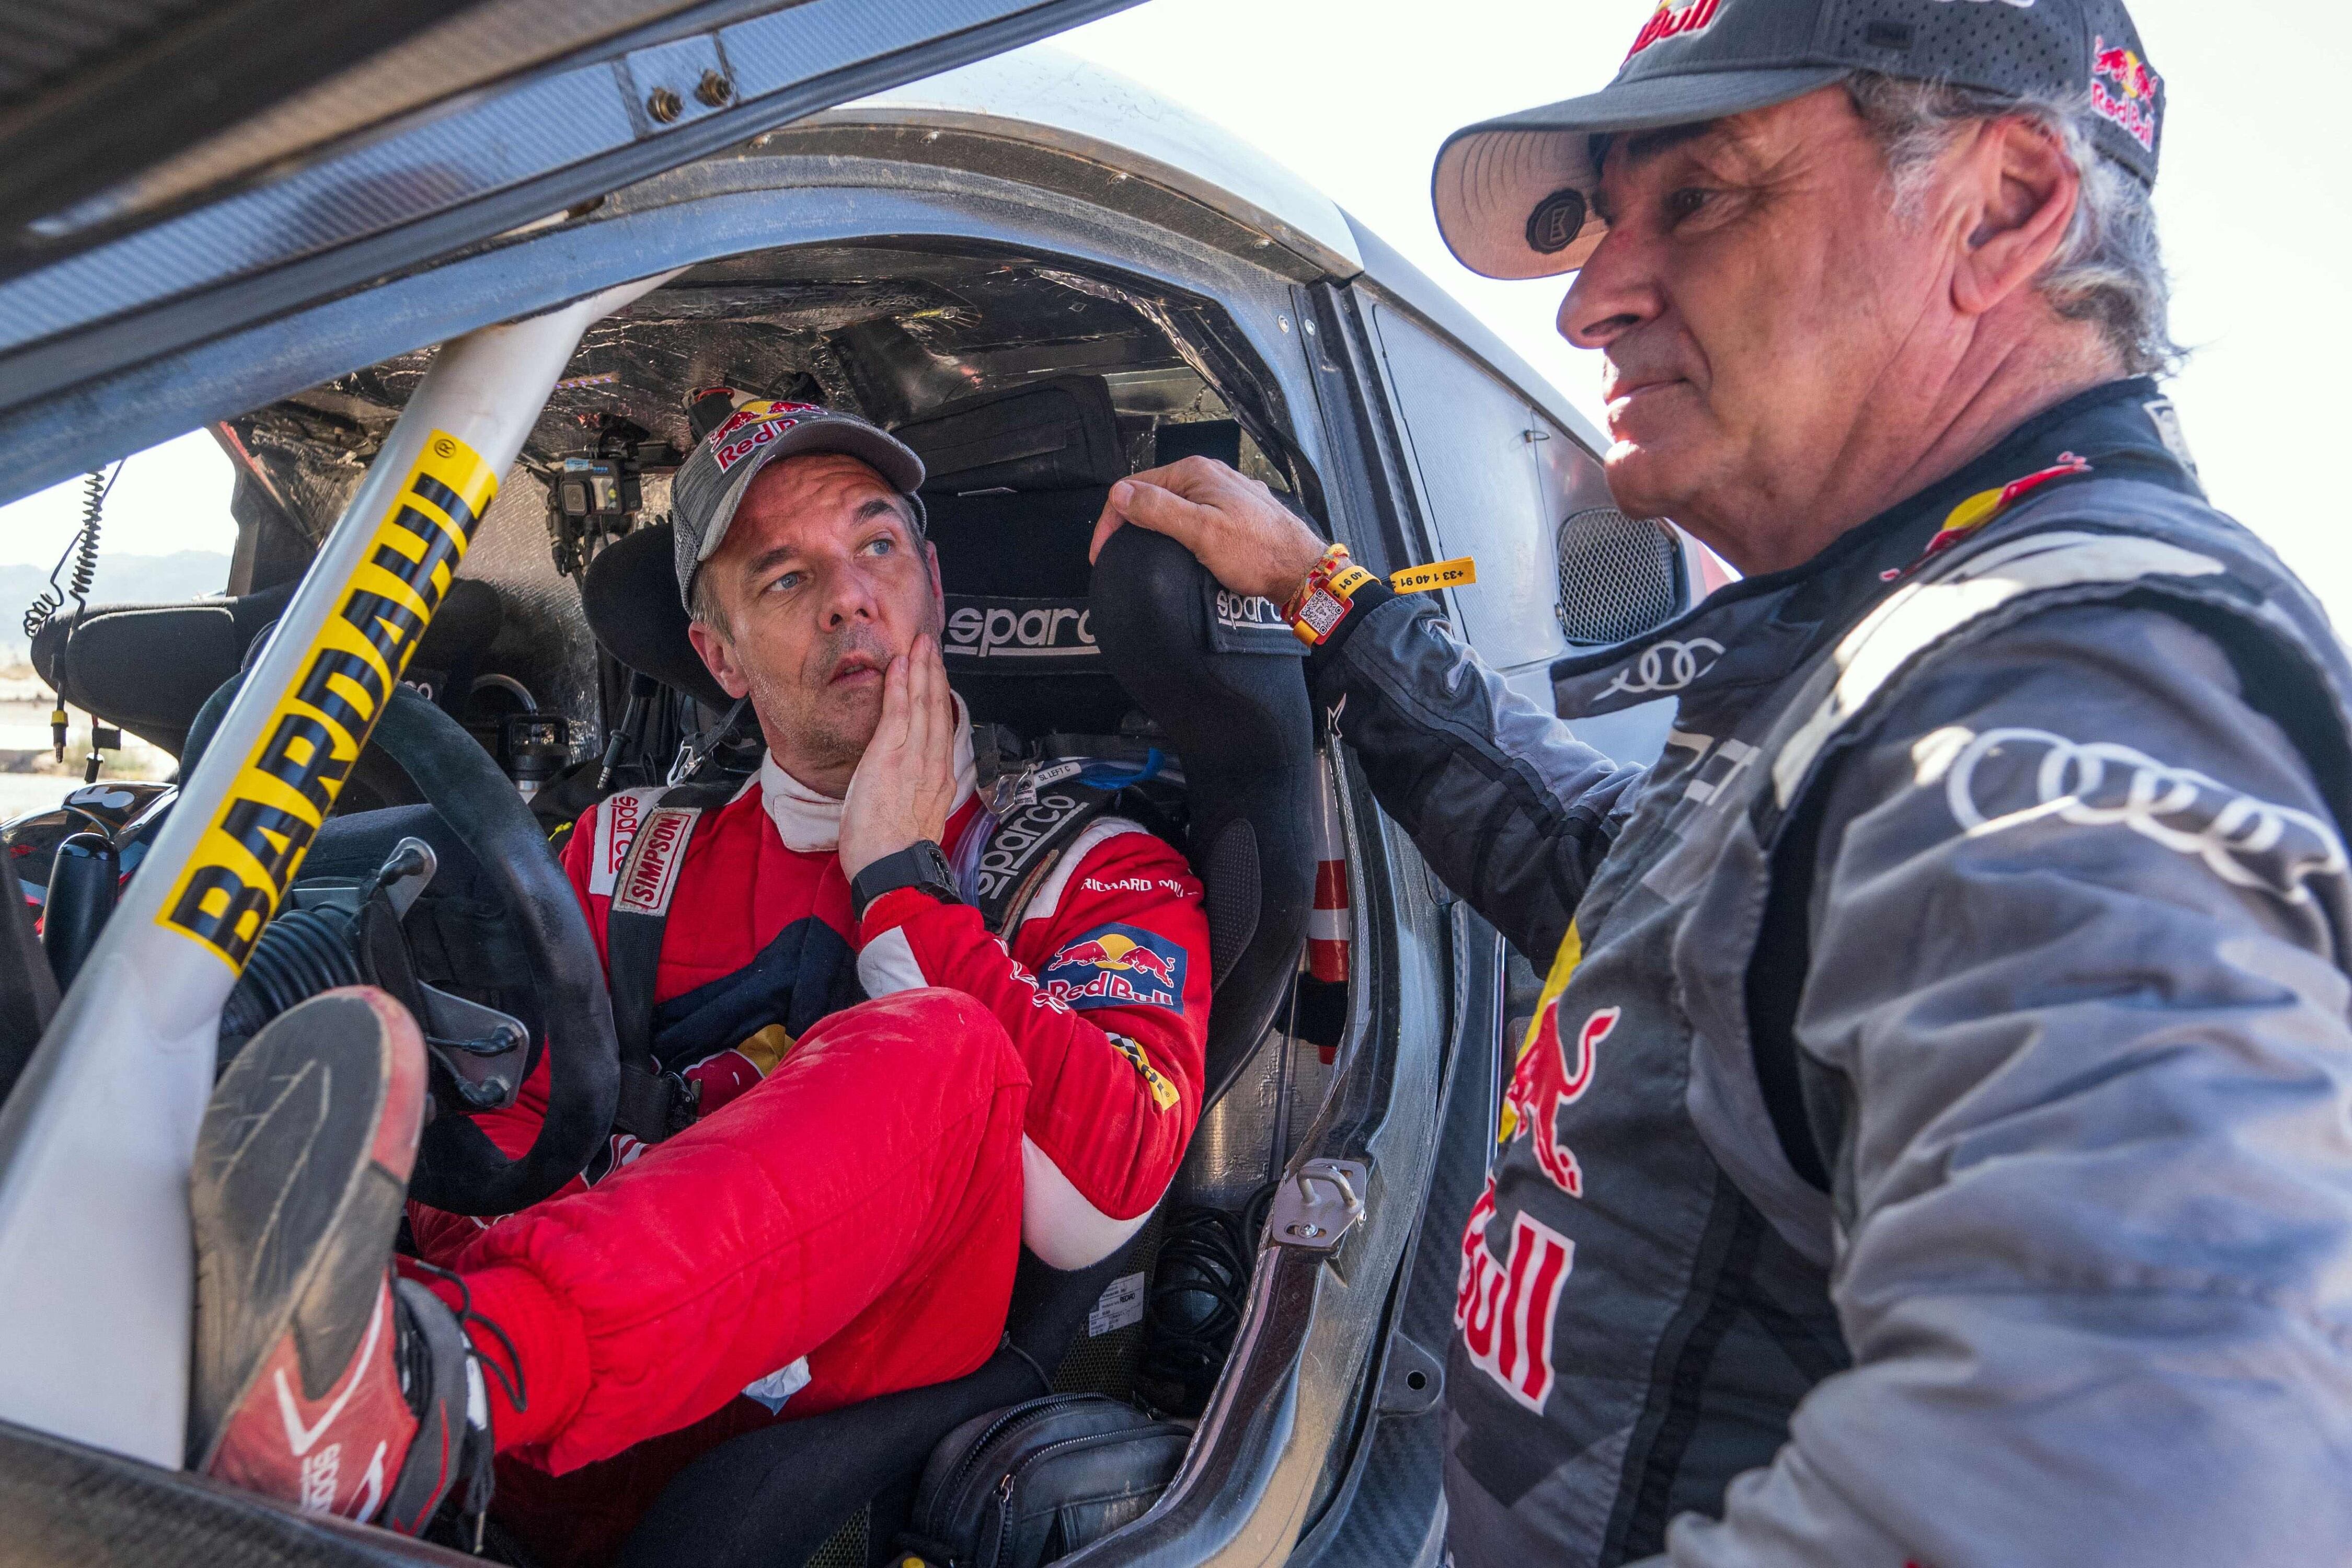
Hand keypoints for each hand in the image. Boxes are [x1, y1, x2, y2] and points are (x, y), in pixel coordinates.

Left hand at [837, 633, 958, 882]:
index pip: (940, 730)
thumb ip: (915, 798)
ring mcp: (913, 758)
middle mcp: (932, 765)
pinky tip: (900, 665)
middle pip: (936, 710)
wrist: (892, 870)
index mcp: (938, 780)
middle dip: (934, 674)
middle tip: (931, 645)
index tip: (936, 676)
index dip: (939, 699)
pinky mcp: (890, 757)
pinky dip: (901, 686)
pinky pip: (898, 712)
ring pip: (922, 705)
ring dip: (921, 670)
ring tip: (920, 645)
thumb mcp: (913, 822)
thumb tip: (906, 789)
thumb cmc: (895, 856)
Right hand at [1088, 456, 1327, 603]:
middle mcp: (1210, 475)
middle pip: (1154, 493)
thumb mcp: (1201, 531)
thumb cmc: (1258, 552)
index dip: (1112, 518)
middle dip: (1131, 521)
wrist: (1302, 570)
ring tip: (1142, 552)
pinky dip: (1179, 529)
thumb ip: (1158, 509)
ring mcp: (1225, 493)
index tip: (1103, 551)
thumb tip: (1120, 493)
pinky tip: (1179, 548)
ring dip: (1154, 526)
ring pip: (1175, 505)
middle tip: (1116, 554)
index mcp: (1196, 472)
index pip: (1135, 486)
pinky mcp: (1236, 512)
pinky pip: (1196, 515)